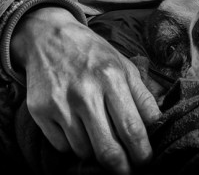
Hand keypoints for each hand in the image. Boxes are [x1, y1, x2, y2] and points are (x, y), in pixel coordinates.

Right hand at [11, 7, 160, 174]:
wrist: (47, 37)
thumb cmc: (91, 54)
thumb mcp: (123, 65)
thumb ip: (142, 96)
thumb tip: (158, 126)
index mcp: (111, 77)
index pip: (131, 128)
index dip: (141, 153)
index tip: (145, 161)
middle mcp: (85, 92)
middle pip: (107, 150)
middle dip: (121, 168)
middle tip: (127, 171)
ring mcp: (60, 104)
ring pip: (84, 152)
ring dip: (95, 152)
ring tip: (98, 136)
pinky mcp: (40, 112)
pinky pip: (62, 147)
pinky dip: (73, 145)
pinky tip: (76, 127)